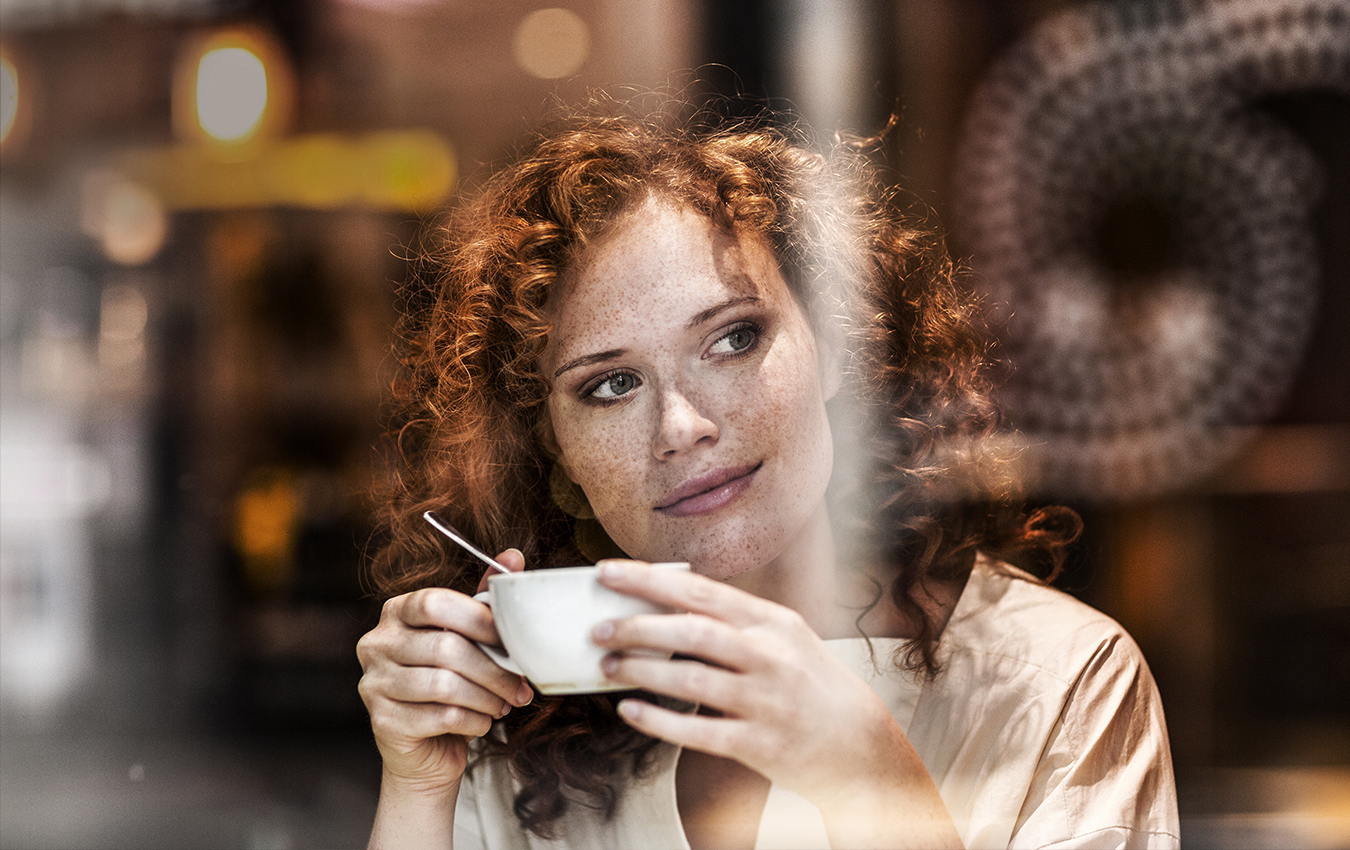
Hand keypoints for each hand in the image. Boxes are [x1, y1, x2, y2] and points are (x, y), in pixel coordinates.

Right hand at [356, 550, 534, 796]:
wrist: (426, 748)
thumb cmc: (449, 684)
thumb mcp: (466, 637)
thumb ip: (484, 599)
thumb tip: (513, 557)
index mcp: (396, 612)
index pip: (434, 602)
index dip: (478, 619)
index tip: (511, 640)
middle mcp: (376, 643)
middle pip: (444, 647)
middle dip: (493, 668)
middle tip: (520, 685)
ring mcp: (374, 683)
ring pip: (444, 685)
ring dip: (487, 697)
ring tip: (503, 704)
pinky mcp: (383, 722)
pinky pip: (441, 717)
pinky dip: (474, 720)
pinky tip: (482, 721)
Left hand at [591, 559, 961, 847]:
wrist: (859, 743)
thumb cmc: (809, 683)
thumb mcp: (783, 637)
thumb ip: (734, 619)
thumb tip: (667, 600)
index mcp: (771, 622)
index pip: (702, 591)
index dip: (649, 580)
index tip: (607, 572)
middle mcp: (769, 656)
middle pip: (693, 631)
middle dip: (638, 626)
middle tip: (598, 627)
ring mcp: (765, 701)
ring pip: (691, 679)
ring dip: (642, 671)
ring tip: (608, 666)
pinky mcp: (759, 744)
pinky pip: (699, 731)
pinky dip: (658, 721)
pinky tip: (630, 711)